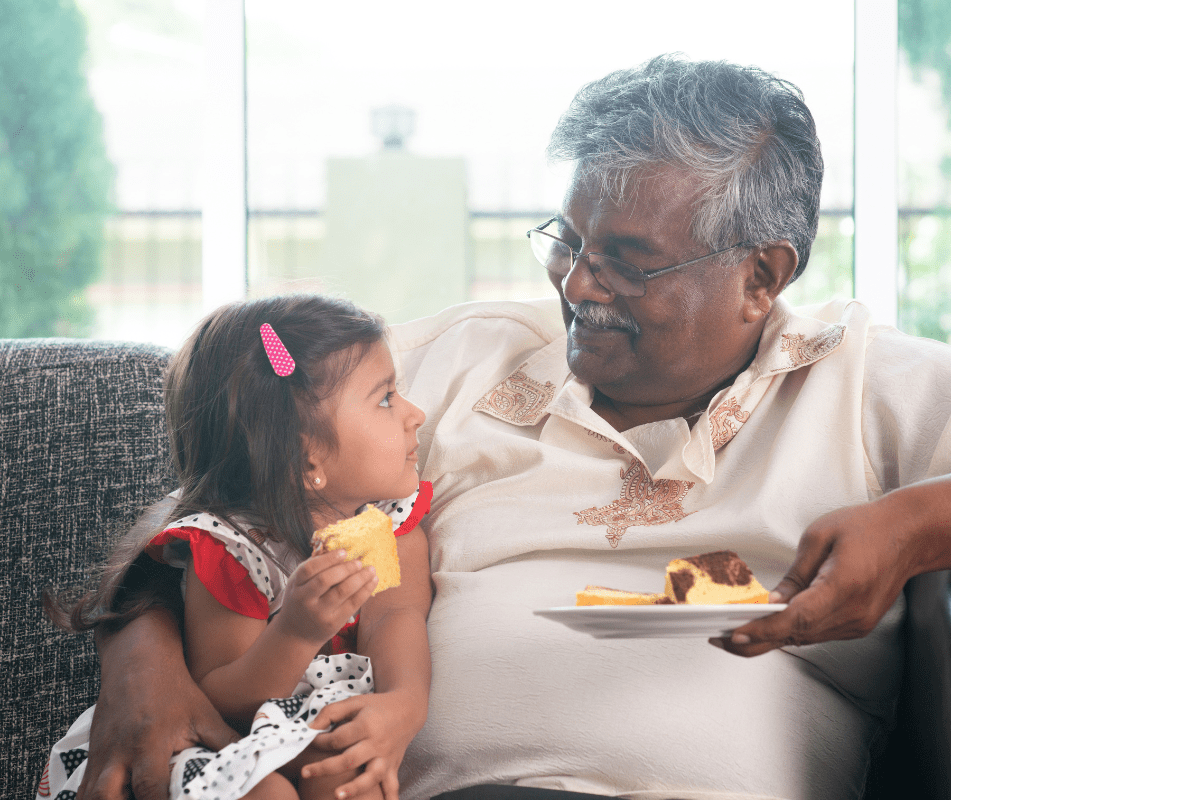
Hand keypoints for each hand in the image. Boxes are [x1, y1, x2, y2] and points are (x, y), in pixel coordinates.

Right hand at [79, 609, 238, 799]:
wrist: (138, 661)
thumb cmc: (174, 689)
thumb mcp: (204, 715)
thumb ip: (225, 742)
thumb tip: (250, 762)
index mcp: (148, 743)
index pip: (150, 789)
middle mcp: (117, 753)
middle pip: (104, 798)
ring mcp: (100, 756)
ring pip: (88, 796)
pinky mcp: (91, 756)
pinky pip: (84, 788)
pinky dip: (95, 799)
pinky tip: (118, 799)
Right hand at [273, 550, 377, 647]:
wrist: (296, 634)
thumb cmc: (301, 602)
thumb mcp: (298, 585)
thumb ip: (314, 568)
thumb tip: (337, 548)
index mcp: (295, 586)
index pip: (309, 569)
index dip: (328, 559)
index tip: (344, 552)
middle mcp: (305, 600)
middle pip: (325, 580)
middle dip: (345, 568)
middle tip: (359, 561)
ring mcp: (319, 613)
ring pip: (342, 592)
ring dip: (360, 578)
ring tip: (370, 569)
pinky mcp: (333, 622)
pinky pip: (352, 604)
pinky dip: (365, 590)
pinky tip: (373, 581)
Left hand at [301, 691, 424, 799]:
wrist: (407, 709)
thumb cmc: (377, 706)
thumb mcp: (354, 702)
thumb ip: (331, 712)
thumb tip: (310, 728)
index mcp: (366, 725)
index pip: (338, 738)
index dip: (320, 741)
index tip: (311, 741)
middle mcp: (377, 743)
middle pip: (349, 760)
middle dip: (325, 767)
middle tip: (304, 772)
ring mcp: (386, 757)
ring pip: (370, 776)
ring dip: (354, 788)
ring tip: (337, 795)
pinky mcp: (393, 766)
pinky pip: (392, 785)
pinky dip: (390, 797)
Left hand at [712, 476, 949, 657]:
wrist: (908, 535)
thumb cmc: (868, 527)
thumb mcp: (820, 537)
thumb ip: (794, 574)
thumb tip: (771, 601)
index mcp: (843, 586)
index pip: (795, 619)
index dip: (763, 630)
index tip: (736, 634)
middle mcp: (853, 613)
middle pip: (797, 636)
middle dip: (757, 640)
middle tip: (722, 638)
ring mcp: (858, 624)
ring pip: (806, 638)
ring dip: (773, 637)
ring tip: (739, 633)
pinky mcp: (858, 625)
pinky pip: (818, 634)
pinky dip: (794, 631)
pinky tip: (772, 626)